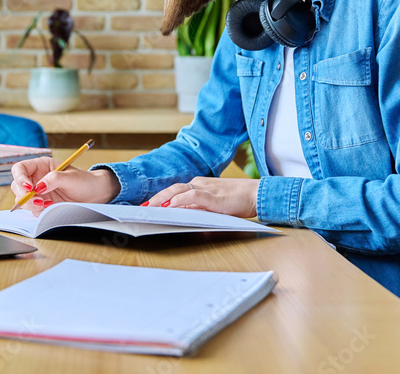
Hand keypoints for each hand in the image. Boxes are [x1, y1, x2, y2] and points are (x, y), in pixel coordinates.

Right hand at [10, 158, 120, 215]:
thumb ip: (53, 179)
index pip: (20, 169)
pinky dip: (38, 211)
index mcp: (41, 166)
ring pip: (22, 199)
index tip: (29, 187)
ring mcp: (38, 192)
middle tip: (38, 200)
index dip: (20, 177)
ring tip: (47, 204)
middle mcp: (36, 178)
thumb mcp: (70, 177)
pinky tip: (51, 207)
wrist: (94, 194)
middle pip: (17, 185)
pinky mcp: (42, 204)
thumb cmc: (84, 181)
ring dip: (31, 204)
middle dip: (24, 195)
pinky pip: (32, 210)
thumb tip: (38, 187)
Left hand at [145, 177, 259, 217]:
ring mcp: (206, 188)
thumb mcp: (213, 206)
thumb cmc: (237, 201)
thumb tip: (180, 214)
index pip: (176, 190)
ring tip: (152, 207)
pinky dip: (180, 200)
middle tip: (143, 207)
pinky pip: (193, 195)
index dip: (161, 197)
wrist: (255, 194)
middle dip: (157, 198)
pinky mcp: (213, 196)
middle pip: (173, 188)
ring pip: (179, 190)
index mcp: (199, 185)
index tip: (149, 205)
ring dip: (163, 199)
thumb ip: (198, 208)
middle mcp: (200, 184)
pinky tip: (171, 206)